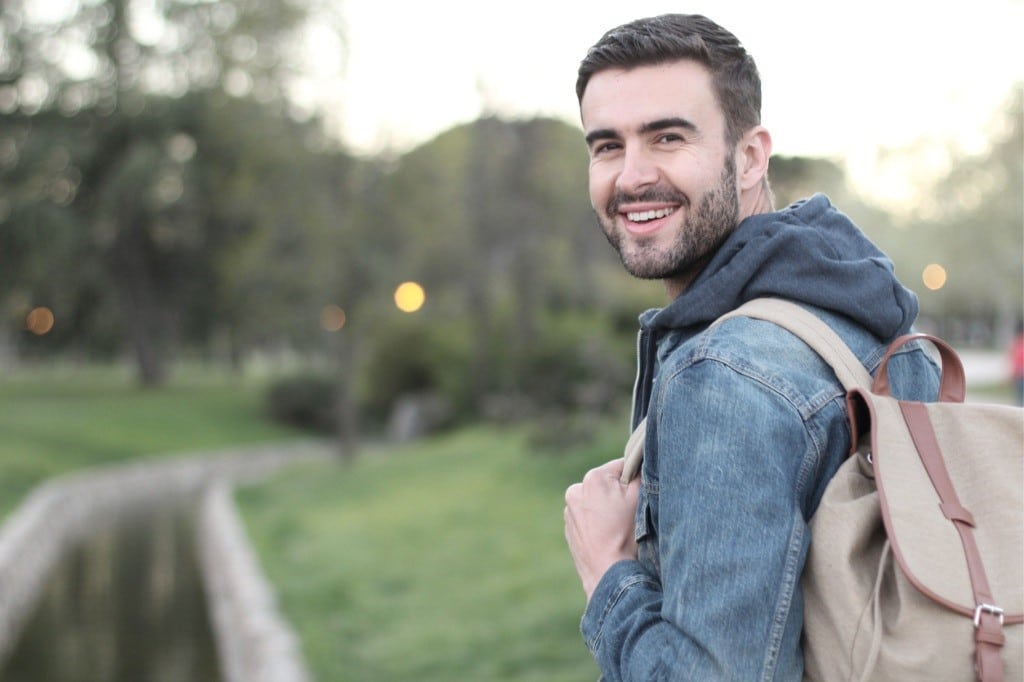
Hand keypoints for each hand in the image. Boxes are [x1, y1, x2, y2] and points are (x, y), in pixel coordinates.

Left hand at [564, 458, 639, 600]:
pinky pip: (587, 518)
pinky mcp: (569, 528)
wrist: (608, 573)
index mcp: (593, 478)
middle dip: (619, 494)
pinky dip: (597, 522)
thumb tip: (639, 463)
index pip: (621, 466)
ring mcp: (569, 511)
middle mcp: (575, 490)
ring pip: (596, 501)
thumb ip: (639, 473)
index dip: (635, 479)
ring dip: (606, 508)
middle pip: (606, 484)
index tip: (639, 496)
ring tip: (617, 528)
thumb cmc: (626, 534)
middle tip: (629, 515)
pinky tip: (607, 536)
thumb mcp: (640, 497)